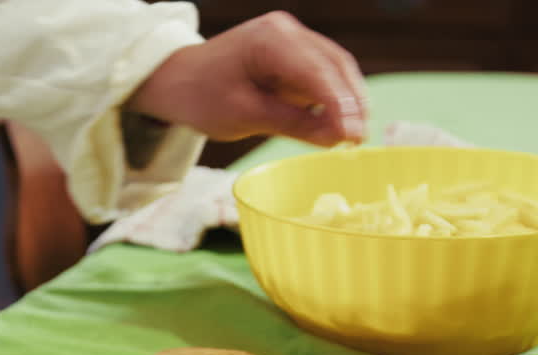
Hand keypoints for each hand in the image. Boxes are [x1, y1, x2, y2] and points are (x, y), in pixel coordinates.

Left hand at [127, 12, 368, 145]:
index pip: (316, 71)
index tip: (355, 135)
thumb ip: (292, 124)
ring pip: (335, 69)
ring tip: (354, 137)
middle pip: (335, 65)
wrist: (177, 80)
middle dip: (352, 103)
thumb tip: (337, 138)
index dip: (340, 104)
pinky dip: (333, 99)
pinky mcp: (293, 55)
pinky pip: (323, 75)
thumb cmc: (201, 95)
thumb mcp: (243, 116)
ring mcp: (292, 40)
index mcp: (269, 39)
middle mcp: (286, 31)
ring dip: (348, 102)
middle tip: (360, 140)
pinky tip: (339, 125)